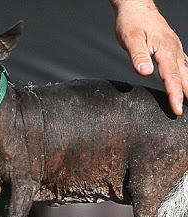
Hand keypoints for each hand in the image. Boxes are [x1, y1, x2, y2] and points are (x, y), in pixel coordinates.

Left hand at [111, 0, 187, 114]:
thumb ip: (138, 56)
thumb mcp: (130, 39)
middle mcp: (174, 49)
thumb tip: (145, 73)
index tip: (177, 109)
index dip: (175, 94)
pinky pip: (183, 65)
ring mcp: (175, 48)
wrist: (136, 7)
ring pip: (186, 71)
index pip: (171, 77)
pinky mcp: (171, 47)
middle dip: (186, 94)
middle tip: (185, 110)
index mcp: (165, 49)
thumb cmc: (131, 22)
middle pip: (183, 76)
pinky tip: (186, 81)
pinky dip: (186, 76)